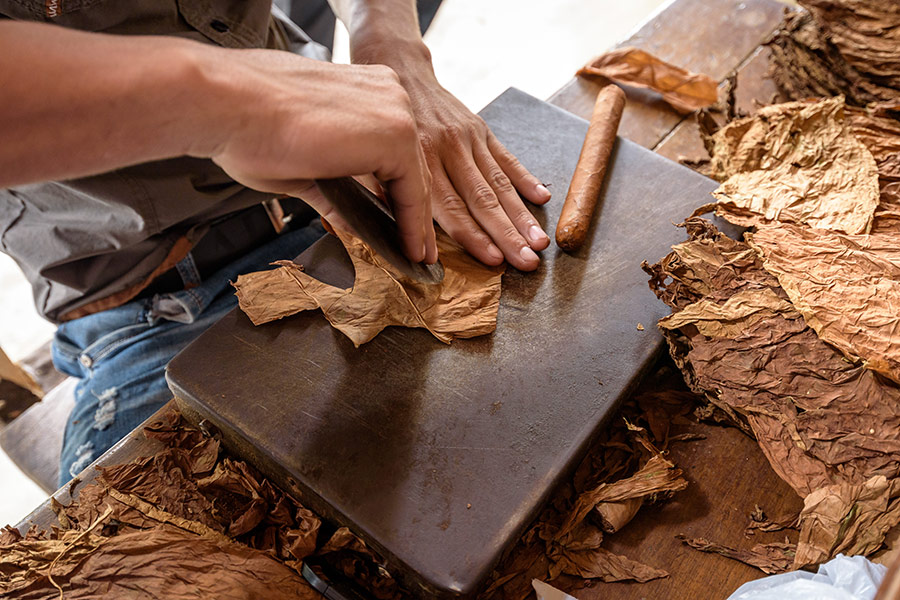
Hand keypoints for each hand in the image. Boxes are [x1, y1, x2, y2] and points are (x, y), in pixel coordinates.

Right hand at [201, 48, 436, 262]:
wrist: (225, 104)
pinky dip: (412, 223)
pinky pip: (413, 189)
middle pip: (409, 164)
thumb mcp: (302, 162)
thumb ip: (333, 187)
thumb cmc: (248, 124)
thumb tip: (346, 218)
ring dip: (416, 223)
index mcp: (365, 89)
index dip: (400, 193)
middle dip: (412, 211)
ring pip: (415, 177)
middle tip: (418, 247)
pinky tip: (409, 248)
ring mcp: (394, 109)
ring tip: (416, 256)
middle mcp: (387, 93)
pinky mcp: (395, 133)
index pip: (394, 151)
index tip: (403, 226)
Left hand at [351, 43, 551, 270]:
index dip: (472, 237)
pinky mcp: (479, 128)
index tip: (493, 260)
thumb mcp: (369, 156)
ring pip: (497, 183)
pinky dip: (524, 178)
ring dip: (520, 216)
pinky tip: (541, 198)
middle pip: (481, 200)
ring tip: (539, 243)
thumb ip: (385, 194)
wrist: (397, 68)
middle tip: (527, 262)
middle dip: (506, 235)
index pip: (448, 208)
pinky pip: (505, 156)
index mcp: (416, 160)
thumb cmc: (379, 125)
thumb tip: (400, 238)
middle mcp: (445, 150)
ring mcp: (466, 138)